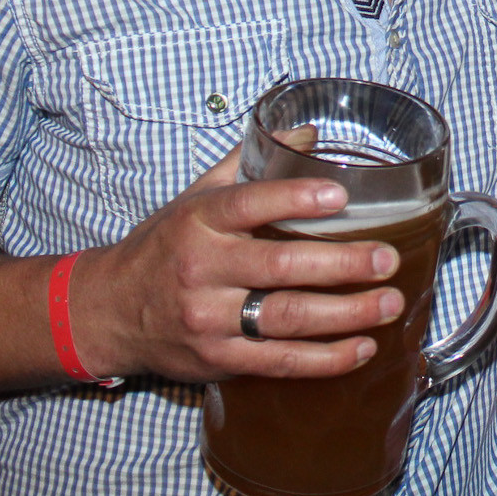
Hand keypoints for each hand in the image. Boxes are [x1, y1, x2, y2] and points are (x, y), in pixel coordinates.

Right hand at [69, 147, 407, 381]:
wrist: (107, 312)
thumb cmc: (164, 247)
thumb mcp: (196, 197)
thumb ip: (251, 164)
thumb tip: (309, 134)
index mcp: (199, 222)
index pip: (248, 204)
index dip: (294, 198)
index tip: (338, 195)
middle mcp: (203, 270)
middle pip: (280, 266)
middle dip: (342, 264)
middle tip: (387, 259)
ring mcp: (209, 320)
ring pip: (286, 318)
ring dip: (346, 314)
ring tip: (389, 303)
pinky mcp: (218, 360)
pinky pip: (279, 361)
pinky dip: (326, 358)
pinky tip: (362, 347)